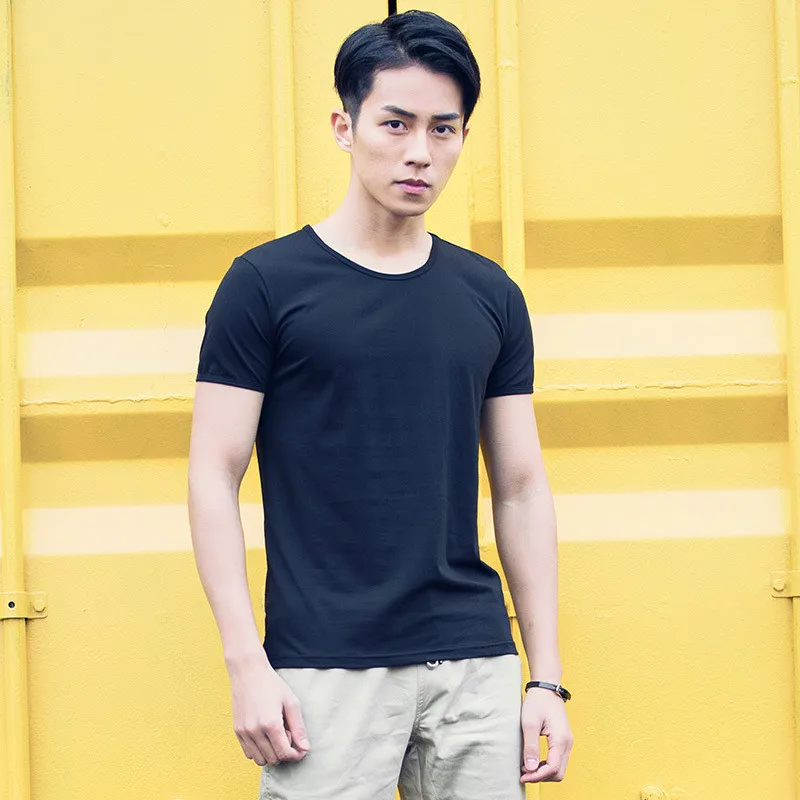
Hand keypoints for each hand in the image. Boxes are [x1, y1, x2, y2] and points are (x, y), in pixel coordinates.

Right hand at [227, 652, 310, 766]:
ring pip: (260, 760)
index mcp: (271, 723)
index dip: (296, 755)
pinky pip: (248, 753)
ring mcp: (244, 732)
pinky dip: (259, 751)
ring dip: (271, 754)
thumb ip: (299, 728)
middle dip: (284, 753)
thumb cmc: (272, 685)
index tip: (301, 750)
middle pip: (273, 759)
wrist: (248, 672)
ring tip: (276, 735)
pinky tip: (265, 736)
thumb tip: (305, 748)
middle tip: (287, 734)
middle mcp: (255, 731)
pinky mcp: (237, 731)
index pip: (285, 754)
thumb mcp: (291, 702)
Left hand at [520, 687, 572, 782]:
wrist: (546, 687)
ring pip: (559, 768)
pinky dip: (547, 765)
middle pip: (558, 772)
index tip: (522, 776)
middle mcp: (568, 743)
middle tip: (523, 774)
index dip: (537, 776)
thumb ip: (531, 746)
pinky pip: (558, 760)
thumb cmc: (537, 702)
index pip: (552, 768)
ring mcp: (567, 742)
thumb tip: (530, 768)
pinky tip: (534, 761)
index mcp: (561, 739)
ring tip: (526, 768)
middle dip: (541, 777)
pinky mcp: (563, 740)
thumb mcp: (529, 723)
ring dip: (544, 772)